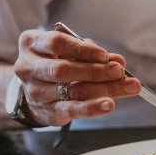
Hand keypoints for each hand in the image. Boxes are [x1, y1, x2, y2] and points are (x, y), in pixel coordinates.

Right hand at [13, 29, 140, 126]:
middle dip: (95, 71)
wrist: (35, 87)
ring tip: (127, 87)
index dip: (82, 49)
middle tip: (119, 71)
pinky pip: (72, 110)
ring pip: (72, 91)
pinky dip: (93, 107)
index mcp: (32, 43)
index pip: (56, 43)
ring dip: (104, 89)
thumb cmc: (54, 60)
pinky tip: (108, 104)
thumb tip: (117, 61)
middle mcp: (28, 67)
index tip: (104, 55)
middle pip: (63, 70)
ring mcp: (35, 92)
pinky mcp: (47, 111)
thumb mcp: (68, 49)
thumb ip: (90, 52)